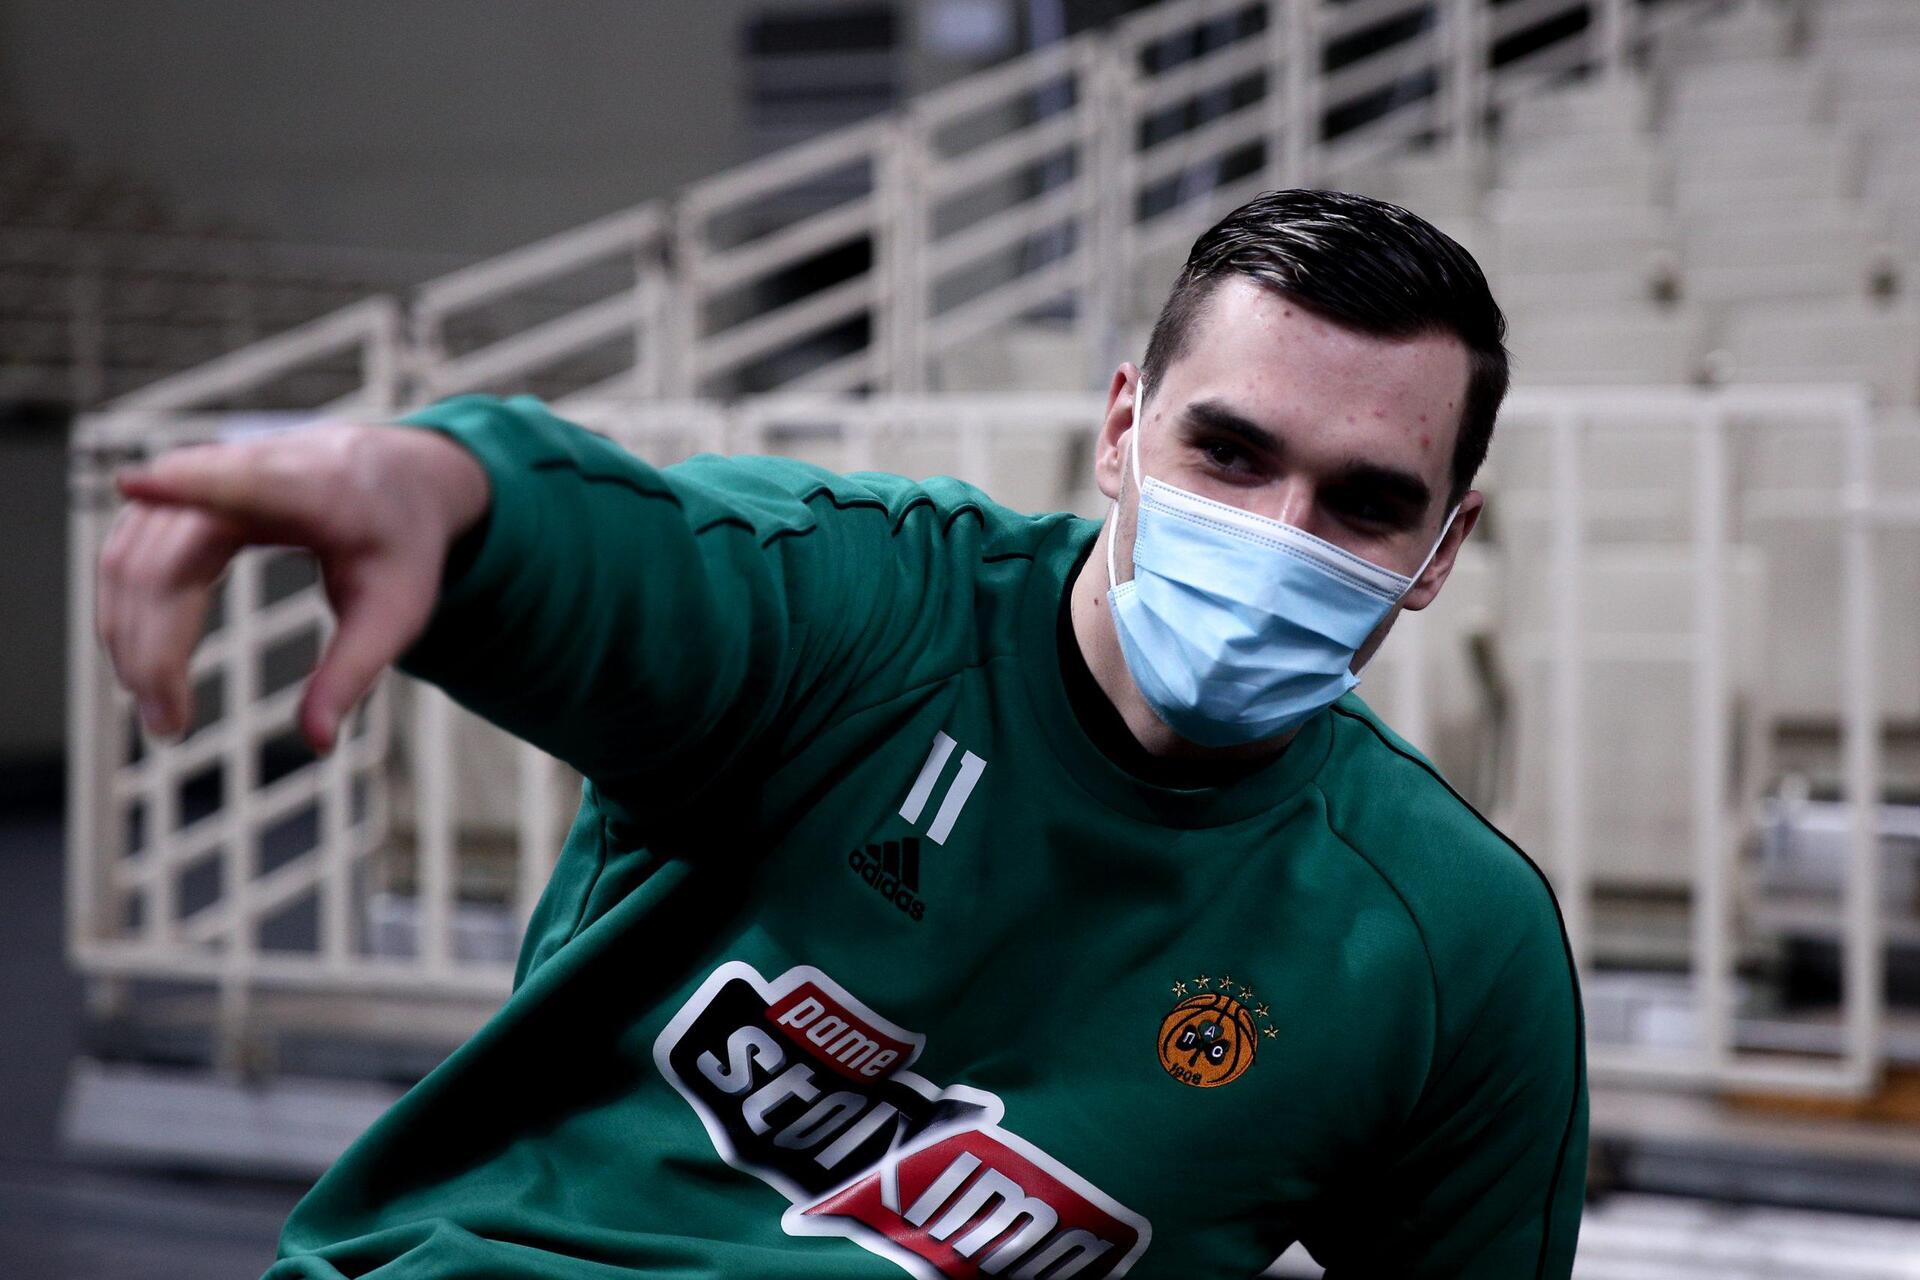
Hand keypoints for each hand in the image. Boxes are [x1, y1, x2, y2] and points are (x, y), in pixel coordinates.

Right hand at [96, 422, 491, 755]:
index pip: (246, 481)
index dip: (192, 481)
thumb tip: (319, 744)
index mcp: (316, 488)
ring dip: (127, 631)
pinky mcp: (180, 493)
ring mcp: (205, 476)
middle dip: (153, 642)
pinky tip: (142, 664)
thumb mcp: (398, 612)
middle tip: (168, 726)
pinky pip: (130, 548)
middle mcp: (248, 468)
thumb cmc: (399, 543)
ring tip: (158, 709)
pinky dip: (126, 606)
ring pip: (133, 551)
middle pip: (168, 553)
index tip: (137, 484)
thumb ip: (354, 673)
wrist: (401, 479)